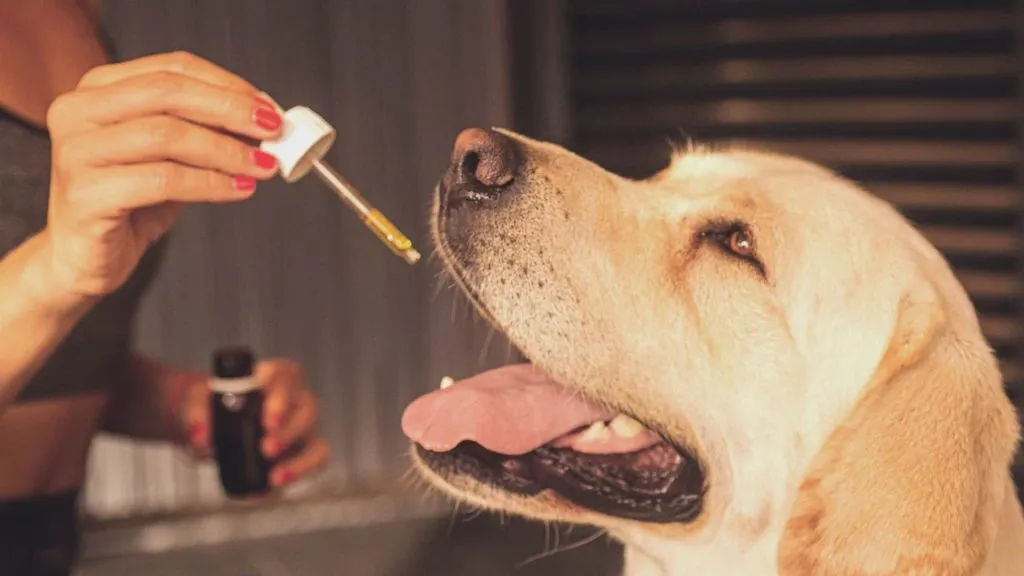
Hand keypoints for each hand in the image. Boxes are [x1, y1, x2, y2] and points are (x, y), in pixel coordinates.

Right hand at [41, 51, 281, 303]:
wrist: (85, 257)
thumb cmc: (128, 203)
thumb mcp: (171, 157)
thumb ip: (204, 132)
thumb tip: (260, 122)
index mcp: (99, 89)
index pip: (172, 68)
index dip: (227, 84)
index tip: (267, 106)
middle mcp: (79, 111)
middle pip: (168, 93)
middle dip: (230, 110)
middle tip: (273, 130)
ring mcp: (77, 151)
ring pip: (166, 135)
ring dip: (226, 151)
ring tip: (262, 166)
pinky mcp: (86, 193)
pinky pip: (163, 180)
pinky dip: (211, 184)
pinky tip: (238, 189)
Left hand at [179, 358, 329, 488]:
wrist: (209, 427)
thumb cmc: (210, 406)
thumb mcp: (196, 401)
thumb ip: (196, 414)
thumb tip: (201, 438)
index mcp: (273, 376)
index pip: (287, 377)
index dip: (281, 399)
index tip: (266, 422)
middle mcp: (295, 399)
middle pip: (307, 409)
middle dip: (289, 432)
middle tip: (266, 450)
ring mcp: (302, 428)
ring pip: (317, 440)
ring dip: (300, 461)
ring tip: (274, 478)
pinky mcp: (302, 452)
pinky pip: (315, 461)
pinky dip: (299, 474)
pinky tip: (272, 487)